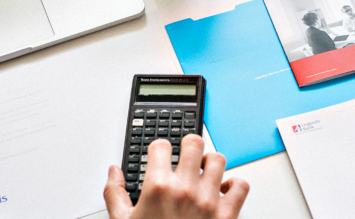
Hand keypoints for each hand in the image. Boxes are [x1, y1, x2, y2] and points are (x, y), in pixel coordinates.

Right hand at [104, 135, 249, 218]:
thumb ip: (114, 194)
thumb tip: (113, 172)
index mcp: (158, 188)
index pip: (161, 146)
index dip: (159, 148)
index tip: (160, 155)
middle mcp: (185, 190)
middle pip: (194, 143)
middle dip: (188, 146)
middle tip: (185, 156)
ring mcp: (209, 201)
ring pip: (219, 160)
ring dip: (211, 163)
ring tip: (204, 171)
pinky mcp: (228, 215)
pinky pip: (241, 186)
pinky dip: (235, 184)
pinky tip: (223, 190)